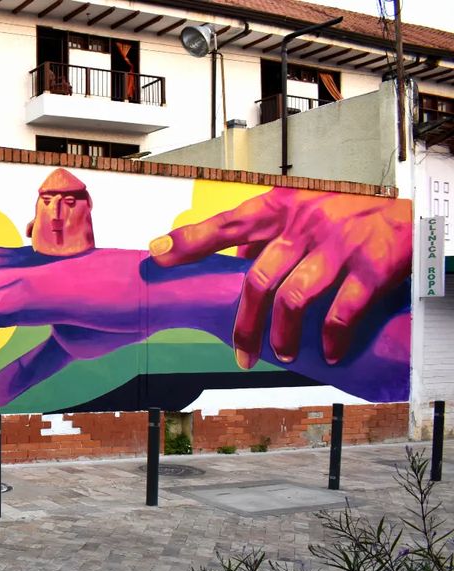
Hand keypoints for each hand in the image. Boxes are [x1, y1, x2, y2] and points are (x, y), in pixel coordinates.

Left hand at [148, 188, 411, 366]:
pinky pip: (341, 311)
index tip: (157, 253)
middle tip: (240, 352)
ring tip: (283, 355)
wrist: (419, 207)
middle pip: (258, 278)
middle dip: (244, 324)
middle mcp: (308, 224)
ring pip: (293, 298)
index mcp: (286, 208)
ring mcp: (340, 245)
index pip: (229, 224)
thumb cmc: (353, 211)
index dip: (191, 240)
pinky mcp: (372, 266)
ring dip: (282, 336)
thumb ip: (270, 233)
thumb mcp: (306, 209)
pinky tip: (329, 352)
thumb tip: (233, 256)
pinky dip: (331, 338)